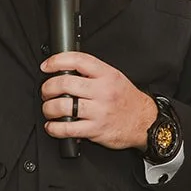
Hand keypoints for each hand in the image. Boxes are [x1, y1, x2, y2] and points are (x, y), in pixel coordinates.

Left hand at [40, 52, 156, 150]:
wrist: (144, 122)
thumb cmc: (127, 100)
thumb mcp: (114, 77)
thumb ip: (92, 72)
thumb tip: (65, 68)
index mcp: (107, 74)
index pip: (78, 60)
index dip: (57, 61)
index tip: (46, 66)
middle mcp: (103, 91)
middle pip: (65, 83)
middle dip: (48, 88)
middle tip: (46, 91)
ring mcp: (99, 111)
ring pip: (62, 106)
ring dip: (48, 108)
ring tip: (49, 109)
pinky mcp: (95, 129)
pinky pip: (67, 129)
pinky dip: (54, 128)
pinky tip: (53, 126)